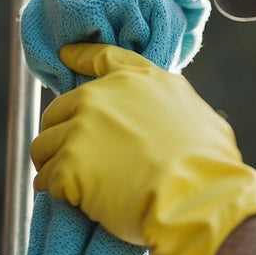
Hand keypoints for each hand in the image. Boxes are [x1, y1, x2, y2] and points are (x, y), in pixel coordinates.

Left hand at [31, 43, 255, 254]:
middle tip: (72, 156)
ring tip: (66, 182)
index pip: (101, 59)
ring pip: (44, 145)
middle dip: (62, 132)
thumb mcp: (203, 119)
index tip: (65, 54)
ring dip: (52, 163)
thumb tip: (185, 127)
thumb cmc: (210, 166)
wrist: (197, 199)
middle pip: (59, 109)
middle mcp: (103, 98)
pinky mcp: (69, 165)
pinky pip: (47, 178)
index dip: (80, 55)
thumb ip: (180, 113)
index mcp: (139, 81)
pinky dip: (54, 190)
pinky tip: (67, 200)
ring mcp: (82, 130)